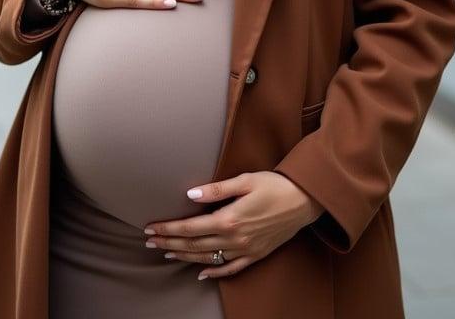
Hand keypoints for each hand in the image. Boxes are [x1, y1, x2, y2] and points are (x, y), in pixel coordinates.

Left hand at [143, 171, 324, 279]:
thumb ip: (217, 189)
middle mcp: (235, 238)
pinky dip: (214, 272)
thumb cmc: (274, 185)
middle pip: (195, 244)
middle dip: (170, 242)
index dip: (168, 228)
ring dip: (185, 255)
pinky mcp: (255, 255)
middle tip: (149, 242)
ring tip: (167, 252)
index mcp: (229, 219)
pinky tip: (202, 274)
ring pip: (208, 258)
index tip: (150, 228)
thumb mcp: (245, 180)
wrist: (304, 201)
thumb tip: (190, 194)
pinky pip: (231, 268)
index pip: (190, 227)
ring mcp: (245, 250)